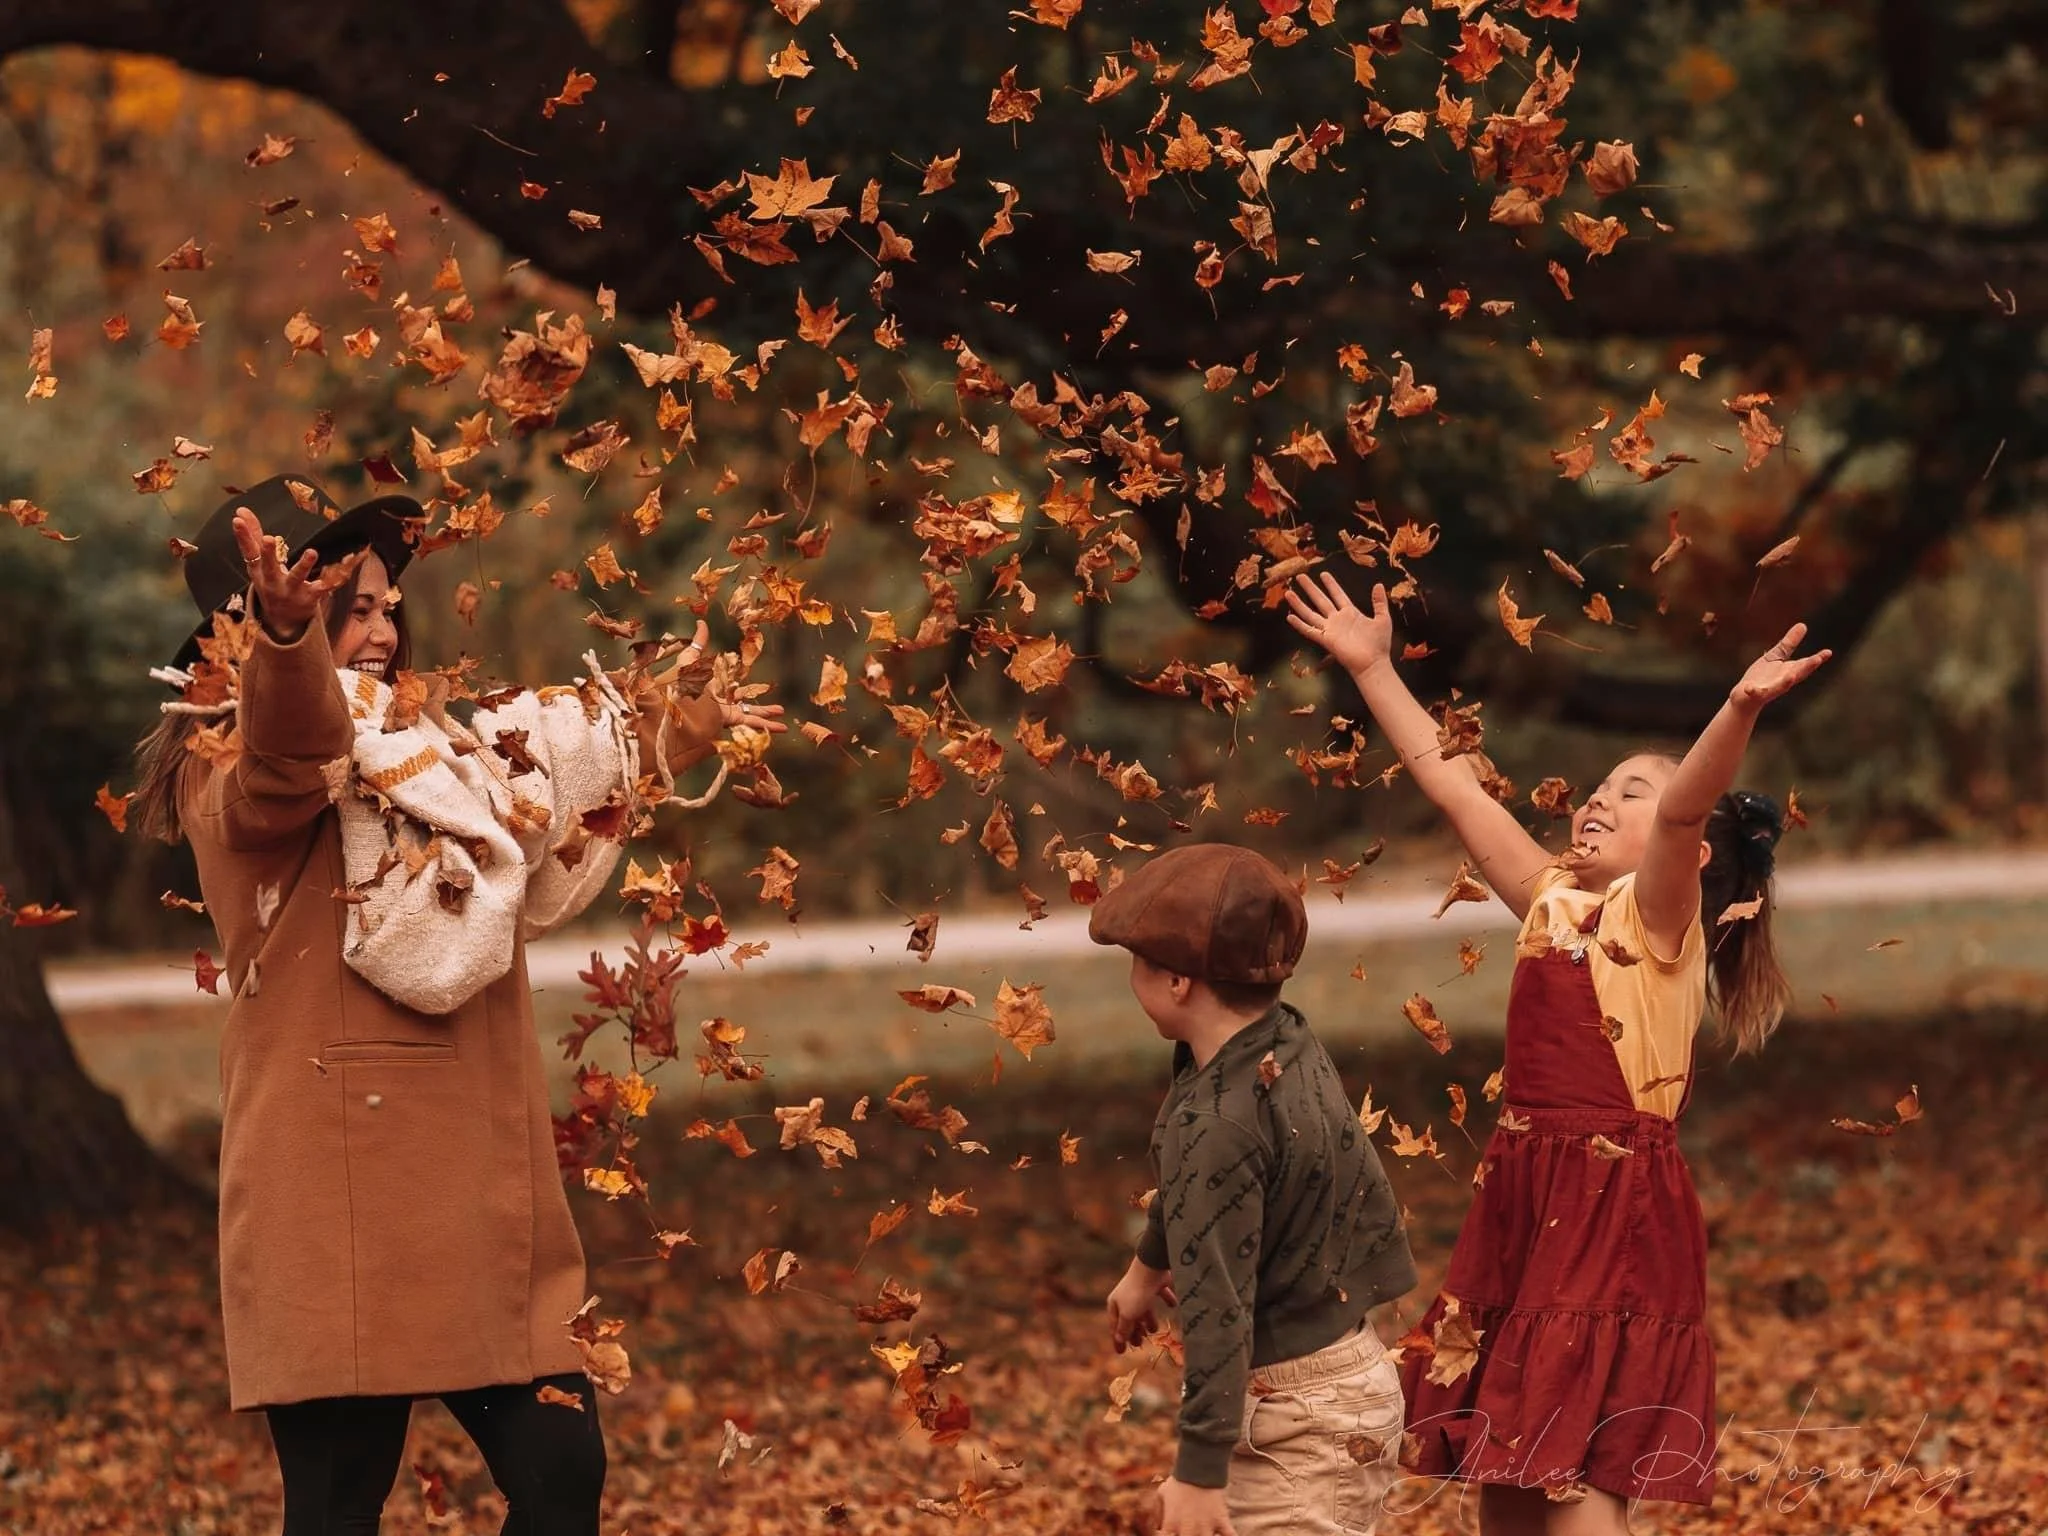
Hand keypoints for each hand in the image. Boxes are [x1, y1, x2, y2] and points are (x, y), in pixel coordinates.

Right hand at [231, 507, 362, 643]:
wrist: (281, 620)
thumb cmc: (270, 582)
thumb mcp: (258, 563)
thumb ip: (253, 536)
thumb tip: (240, 510)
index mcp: (259, 570)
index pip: (248, 551)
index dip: (243, 536)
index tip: (237, 520)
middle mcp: (272, 580)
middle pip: (269, 566)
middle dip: (268, 553)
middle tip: (269, 539)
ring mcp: (291, 590)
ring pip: (296, 577)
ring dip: (303, 565)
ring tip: (312, 552)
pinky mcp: (308, 598)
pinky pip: (318, 591)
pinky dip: (324, 586)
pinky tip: (329, 582)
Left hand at [659, 622, 788, 739]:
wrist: (673, 718)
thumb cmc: (677, 689)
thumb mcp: (687, 663)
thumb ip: (697, 644)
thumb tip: (702, 622)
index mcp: (708, 685)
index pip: (726, 681)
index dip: (737, 679)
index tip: (743, 676)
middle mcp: (718, 700)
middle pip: (742, 700)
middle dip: (758, 702)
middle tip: (776, 704)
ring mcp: (724, 713)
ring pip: (750, 713)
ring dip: (767, 714)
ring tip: (782, 715)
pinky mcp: (728, 723)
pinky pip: (750, 723)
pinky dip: (765, 725)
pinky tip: (779, 727)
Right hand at [1107, 1260, 1175, 1352]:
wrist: (1151, 1269)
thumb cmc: (1136, 1294)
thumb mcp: (1128, 1315)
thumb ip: (1124, 1329)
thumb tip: (1119, 1340)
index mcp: (1115, 1305)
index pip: (1115, 1326)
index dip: (1118, 1340)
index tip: (1121, 1353)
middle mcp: (1126, 1297)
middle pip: (1129, 1319)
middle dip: (1134, 1332)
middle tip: (1140, 1344)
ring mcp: (1140, 1291)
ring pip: (1144, 1309)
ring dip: (1148, 1320)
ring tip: (1154, 1330)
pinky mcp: (1155, 1285)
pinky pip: (1160, 1295)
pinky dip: (1166, 1300)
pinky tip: (1173, 1305)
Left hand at [1156, 1478, 1235, 1535]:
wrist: (1198, 1467)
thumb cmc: (1179, 1480)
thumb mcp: (1162, 1494)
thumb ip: (1159, 1513)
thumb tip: (1158, 1527)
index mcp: (1171, 1524)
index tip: (1174, 1532)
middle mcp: (1188, 1529)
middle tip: (1190, 1531)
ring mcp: (1205, 1526)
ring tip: (1204, 1533)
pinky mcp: (1221, 1521)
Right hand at [1284, 573, 1393, 676]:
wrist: (1374, 663)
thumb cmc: (1379, 644)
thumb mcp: (1383, 619)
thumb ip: (1379, 602)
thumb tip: (1378, 585)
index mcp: (1351, 613)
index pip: (1338, 595)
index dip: (1331, 585)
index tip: (1323, 574)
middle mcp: (1337, 620)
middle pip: (1320, 600)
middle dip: (1310, 588)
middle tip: (1300, 576)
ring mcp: (1330, 630)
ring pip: (1310, 613)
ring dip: (1299, 604)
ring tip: (1288, 592)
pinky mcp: (1326, 640)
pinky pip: (1309, 630)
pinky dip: (1299, 624)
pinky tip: (1289, 617)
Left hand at [1729, 623, 1831, 713]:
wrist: (1745, 697)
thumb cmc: (1763, 677)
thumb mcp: (1776, 657)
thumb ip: (1789, 643)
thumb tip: (1803, 624)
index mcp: (1790, 671)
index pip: (1806, 665)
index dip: (1817, 659)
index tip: (1828, 652)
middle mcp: (1783, 681)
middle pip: (1798, 674)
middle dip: (1807, 667)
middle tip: (1817, 660)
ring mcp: (1770, 689)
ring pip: (1781, 686)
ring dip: (1787, 681)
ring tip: (1792, 676)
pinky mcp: (1754, 694)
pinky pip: (1755, 693)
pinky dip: (1753, 691)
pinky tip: (1749, 688)